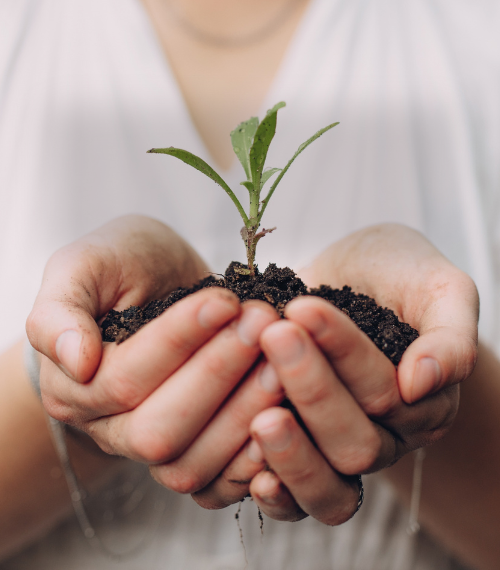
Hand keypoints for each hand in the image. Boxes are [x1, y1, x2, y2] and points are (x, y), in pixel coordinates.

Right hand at [26, 216, 282, 489]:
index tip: (225, 301)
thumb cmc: (120, 265)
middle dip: (218, 376)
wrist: (155, 281)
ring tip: (284, 359)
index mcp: (72, 385)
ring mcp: (149, 450)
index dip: (179, 340)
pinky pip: (218, 483)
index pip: (126, 378)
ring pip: (191, 463)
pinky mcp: (192, 456)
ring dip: (244, 412)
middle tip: (263, 324)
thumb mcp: (84, 264)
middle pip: (159, 430)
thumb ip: (60, 309)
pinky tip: (288, 412)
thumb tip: (76, 362)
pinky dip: (255, 459)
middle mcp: (106, 429)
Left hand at [193, 224, 477, 523]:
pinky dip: (278, 496)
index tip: (303, 307)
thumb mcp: (440, 286)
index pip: (386, 390)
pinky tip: (252, 476)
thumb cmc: (402, 274)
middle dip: (312, 389)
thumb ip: (450, 335)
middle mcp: (389, 434)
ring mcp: (343, 448)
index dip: (344, 352)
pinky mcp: (306, 452)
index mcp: (427, 401)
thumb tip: (419, 384)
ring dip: (292, 452)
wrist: (359, 275)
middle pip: (357, 442)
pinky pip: (298, 502)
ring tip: (259, 417)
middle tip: (274, 335)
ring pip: (329, 480)